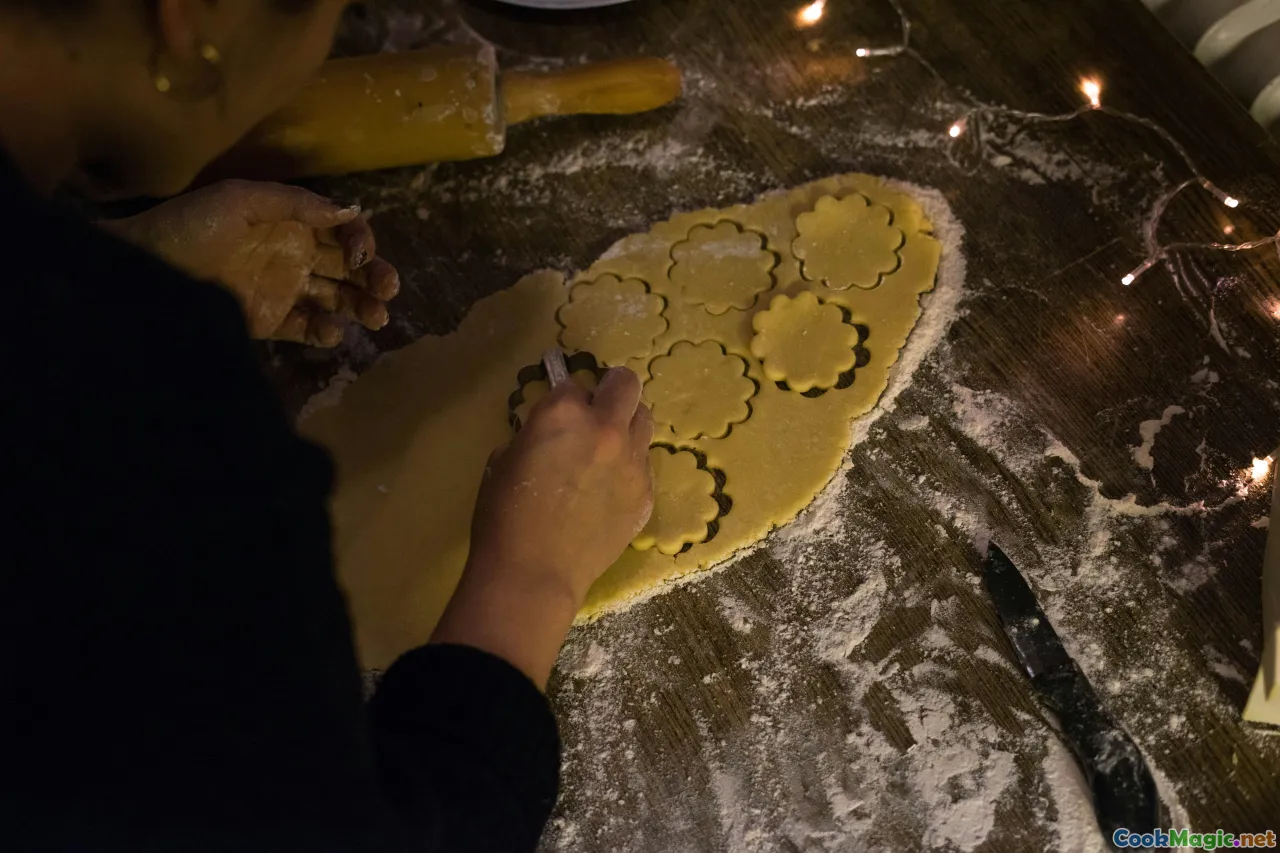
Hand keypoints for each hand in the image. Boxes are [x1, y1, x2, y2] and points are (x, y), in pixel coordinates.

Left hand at [106, 180, 399, 346]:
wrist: (145, 269)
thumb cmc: (191, 225)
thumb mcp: (242, 199)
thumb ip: (297, 204)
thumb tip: (352, 211)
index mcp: (292, 222)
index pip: (342, 232)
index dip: (360, 243)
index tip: (359, 257)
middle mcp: (295, 255)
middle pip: (348, 268)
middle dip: (374, 278)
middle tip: (388, 292)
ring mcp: (284, 290)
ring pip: (337, 299)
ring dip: (361, 306)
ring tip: (376, 318)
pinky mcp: (270, 322)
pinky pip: (307, 328)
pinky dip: (325, 332)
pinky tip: (330, 331)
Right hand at [431, 367, 654, 687]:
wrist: (534, 573)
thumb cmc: (504, 517)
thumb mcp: (503, 461)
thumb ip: (532, 436)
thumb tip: (547, 436)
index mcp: (562, 413)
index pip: (572, 384)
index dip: (564, 397)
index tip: (559, 411)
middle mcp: (606, 427)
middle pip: (626, 385)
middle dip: (612, 389)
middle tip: (599, 407)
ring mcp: (632, 461)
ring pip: (644, 422)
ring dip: (627, 425)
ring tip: (609, 448)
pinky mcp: (645, 493)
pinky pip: (644, 465)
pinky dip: (629, 467)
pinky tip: (609, 490)